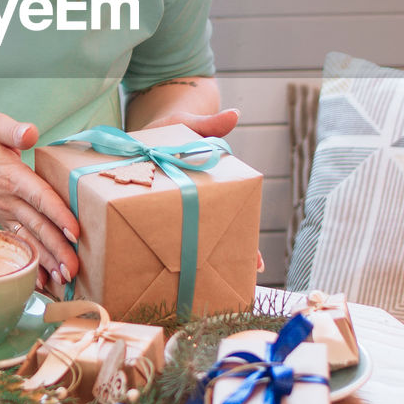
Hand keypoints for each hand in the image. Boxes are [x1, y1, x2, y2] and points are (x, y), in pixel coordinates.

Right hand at [0, 114, 79, 291]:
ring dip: (47, 260)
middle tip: (74, 269)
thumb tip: (30, 133)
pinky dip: (30, 262)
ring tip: (65, 280)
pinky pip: (19, 242)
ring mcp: (4, 212)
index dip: (57, 213)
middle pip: (37, 225)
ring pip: (29, 239)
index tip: (74, 231)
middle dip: (56, 248)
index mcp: (10, 175)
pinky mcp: (3, 219)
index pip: (38, 196)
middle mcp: (7, 198)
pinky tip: (43, 282)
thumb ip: (13, 130)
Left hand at [130, 108, 263, 270]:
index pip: (236, 217)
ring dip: (193, 263)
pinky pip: (156, 235)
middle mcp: (196, 203)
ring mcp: (174, 210)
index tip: (257, 264)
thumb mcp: (189, 124)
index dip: (247, 241)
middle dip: (226, 261)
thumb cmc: (173, 127)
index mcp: (211, 187)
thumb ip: (208, 124)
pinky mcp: (148, 212)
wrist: (146, 129)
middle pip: (216, 237)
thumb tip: (234, 114)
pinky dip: (160, 253)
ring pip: (188, 242)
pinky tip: (156, 273)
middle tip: (233, 284)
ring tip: (196, 289)